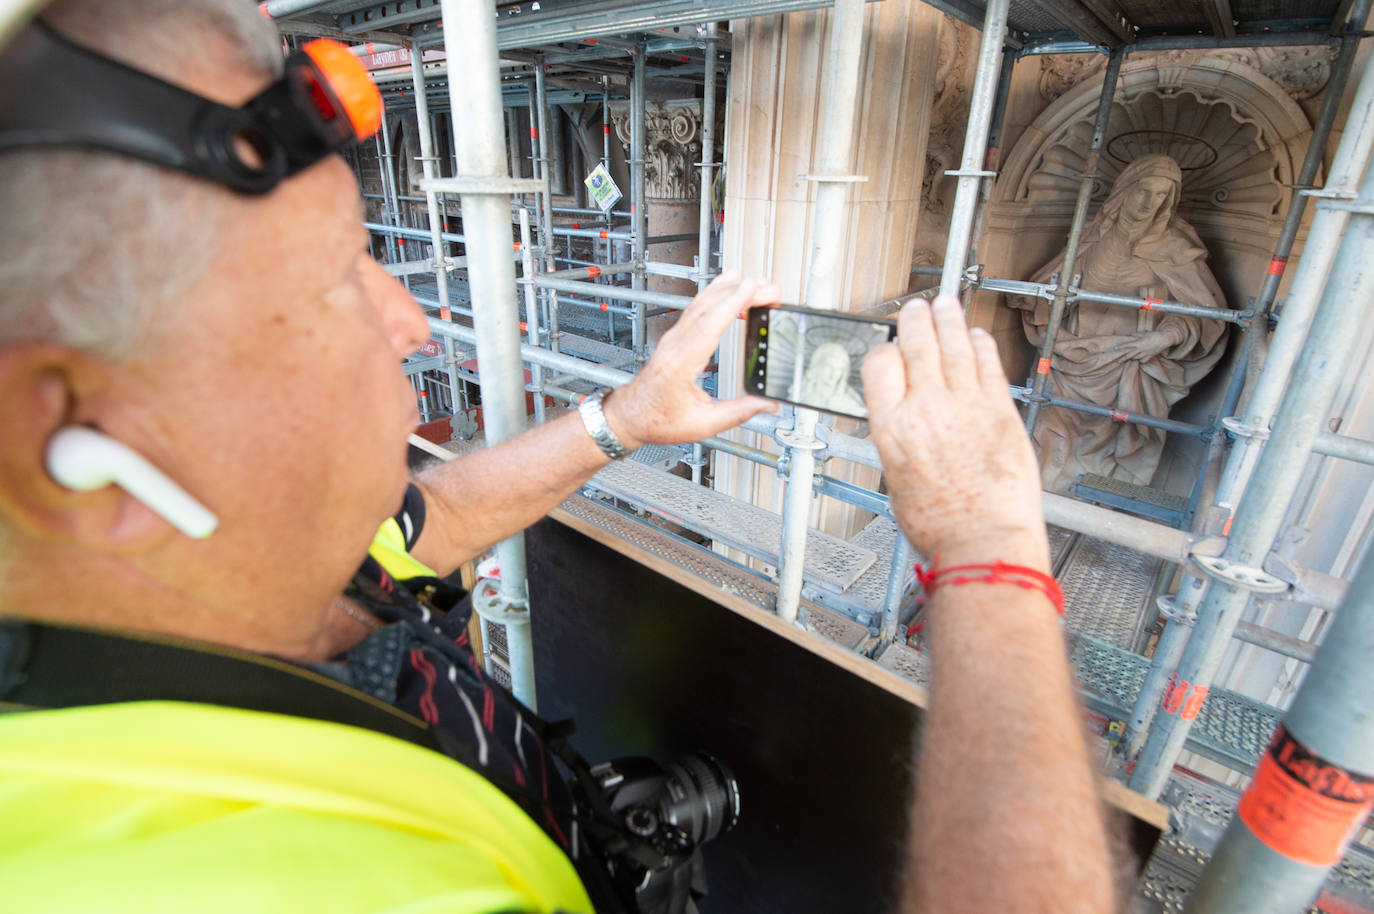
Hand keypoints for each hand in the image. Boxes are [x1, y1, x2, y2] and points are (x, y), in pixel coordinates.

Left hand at [602, 272, 779, 448]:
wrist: (631, 415)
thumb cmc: (658, 420)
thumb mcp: (701, 424)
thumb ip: (737, 413)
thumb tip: (766, 404)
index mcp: (679, 366)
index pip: (707, 326)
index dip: (732, 304)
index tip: (751, 288)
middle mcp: (675, 345)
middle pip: (708, 309)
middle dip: (740, 293)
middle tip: (769, 288)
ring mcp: (674, 337)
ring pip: (702, 303)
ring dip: (730, 289)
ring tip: (758, 283)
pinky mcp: (676, 335)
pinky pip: (697, 307)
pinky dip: (716, 292)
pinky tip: (729, 283)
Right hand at [861, 296, 1047, 566]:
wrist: (983, 541)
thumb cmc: (941, 525)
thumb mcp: (897, 480)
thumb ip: (902, 441)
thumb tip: (907, 425)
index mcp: (893, 428)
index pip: (880, 364)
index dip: (884, 350)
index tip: (890, 347)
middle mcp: (927, 409)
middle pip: (917, 344)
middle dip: (916, 320)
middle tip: (917, 309)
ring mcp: (966, 405)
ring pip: (954, 345)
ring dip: (949, 320)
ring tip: (945, 306)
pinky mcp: (1000, 411)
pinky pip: (988, 365)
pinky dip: (981, 345)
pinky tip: (978, 337)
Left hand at [1112, 329, 1178, 359]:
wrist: (1164, 339)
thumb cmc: (1154, 335)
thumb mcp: (1144, 333)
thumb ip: (1136, 334)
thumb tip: (1130, 334)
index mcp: (1139, 342)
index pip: (1127, 345)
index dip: (1121, 347)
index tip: (1115, 349)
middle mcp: (1141, 349)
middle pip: (1130, 354)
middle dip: (1123, 358)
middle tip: (1117, 361)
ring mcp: (1145, 353)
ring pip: (1136, 358)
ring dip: (1131, 358)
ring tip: (1127, 359)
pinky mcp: (1150, 356)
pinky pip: (1143, 360)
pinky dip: (1140, 360)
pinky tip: (1139, 359)